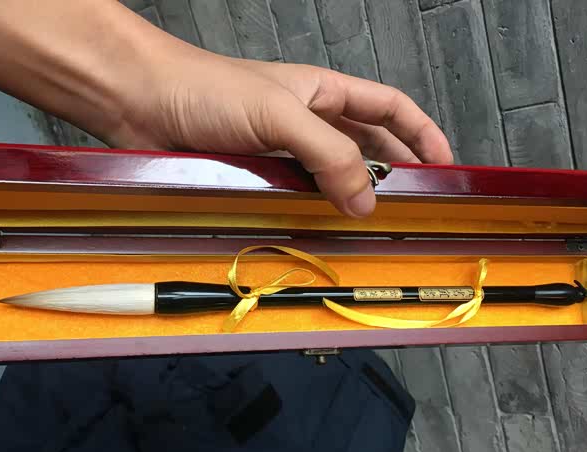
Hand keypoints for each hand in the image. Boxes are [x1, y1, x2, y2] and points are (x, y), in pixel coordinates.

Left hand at [0, 0, 452, 217]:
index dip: (422, 134)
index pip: (390, 109)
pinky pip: (296, 196)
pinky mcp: (255, 175)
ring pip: (332, 177)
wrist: (141, 102)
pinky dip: (313, 212)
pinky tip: (320, 228)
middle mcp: (308, 121)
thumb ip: (330, 155)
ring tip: (371, 227)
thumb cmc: (207, 89)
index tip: (444, 166)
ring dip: (352, 198)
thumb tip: (367, 199)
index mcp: (324, 93)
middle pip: (368, 147)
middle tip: (412, 209)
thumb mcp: (281, 115)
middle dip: (394, 174)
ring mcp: (282, 150)